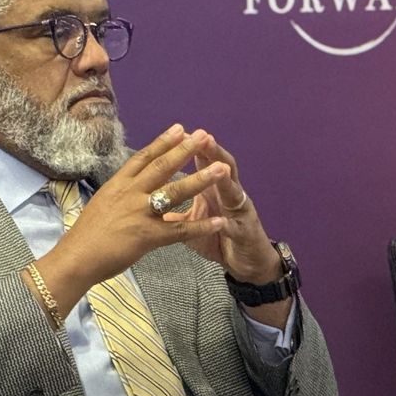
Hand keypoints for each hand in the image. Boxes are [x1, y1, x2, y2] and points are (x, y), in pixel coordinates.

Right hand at [38, 125, 227, 307]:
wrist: (75, 259)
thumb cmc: (86, 236)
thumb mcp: (103, 205)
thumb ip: (122, 195)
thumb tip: (134, 187)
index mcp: (118, 185)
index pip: (143, 158)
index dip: (162, 142)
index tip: (179, 128)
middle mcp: (130, 194)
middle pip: (162, 166)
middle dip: (185, 150)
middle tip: (203, 135)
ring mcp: (140, 213)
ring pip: (175, 192)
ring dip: (201, 179)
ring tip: (221, 168)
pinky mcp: (148, 236)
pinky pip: (180, 230)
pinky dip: (201, 226)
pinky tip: (219, 222)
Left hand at [179, 135, 282, 281]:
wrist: (246, 262)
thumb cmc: (218, 239)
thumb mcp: (191, 224)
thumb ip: (174, 210)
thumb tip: (149, 201)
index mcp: (212, 189)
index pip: (203, 162)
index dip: (192, 147)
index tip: (179, 132)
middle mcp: (228, 194)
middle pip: (221, 167)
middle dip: (212, 152)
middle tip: (203, 136)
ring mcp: (239, 212)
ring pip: (233, 191)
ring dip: (225, 180)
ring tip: (219, 167)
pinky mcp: (245, 233)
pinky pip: (235, 228)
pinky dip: (229, 225)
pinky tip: (224, 223)